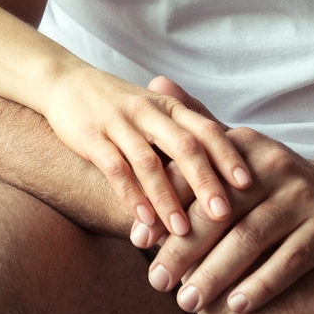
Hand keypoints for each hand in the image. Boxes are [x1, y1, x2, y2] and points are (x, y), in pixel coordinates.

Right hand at [39, 64, 252, 239]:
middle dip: (205, 182)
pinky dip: (131, 196)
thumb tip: (224, 177)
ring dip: (167, 199)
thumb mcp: (155, 111)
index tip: (249, 185)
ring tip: (182, 231)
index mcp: (169, 106)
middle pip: (184, 146)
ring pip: (149, 163)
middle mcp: (148, 111)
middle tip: (224, 214)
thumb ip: (183, 136)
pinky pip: (115, 169)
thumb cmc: (118, 105)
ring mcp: (118, 122)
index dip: (228, 156)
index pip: (206, 130)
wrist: (64, 81)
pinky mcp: (91, 136)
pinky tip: (143, 221)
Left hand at [148, 130, 313, 313]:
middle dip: (183, 250)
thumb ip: (196, 123)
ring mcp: (303, 199)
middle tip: (156, 282)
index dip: (163, 208)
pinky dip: (262, 285)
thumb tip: (154, 82)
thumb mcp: (239, 149)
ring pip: (251, 240)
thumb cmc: (276, 182)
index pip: (196, 177)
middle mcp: (274, 167)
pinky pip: (290, 262)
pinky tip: (238, 307)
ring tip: (187, 303)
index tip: (136, 242)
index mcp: (245, 146)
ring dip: (216, 275)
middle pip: (219, 212)